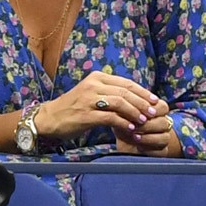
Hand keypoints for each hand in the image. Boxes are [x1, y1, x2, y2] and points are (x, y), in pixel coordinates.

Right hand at [35, 71, 161, 140]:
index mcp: (95, 78)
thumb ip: (109, 92)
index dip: (143, 92)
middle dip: (142, 103)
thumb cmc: (73, 107)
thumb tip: (135, 98)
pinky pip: (111, 117)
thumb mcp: (91, 93)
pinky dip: (124, 123)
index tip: (155, 100)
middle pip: (125, 92)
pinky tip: (131, 128)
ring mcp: (88, 100)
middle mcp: (92, 86)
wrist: (50, 118)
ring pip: (120, 103)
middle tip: (153, 112)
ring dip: (135, 112)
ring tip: (145, 121)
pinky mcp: (86, 115)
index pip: (126, 83)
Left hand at [114, 105, 179, 156]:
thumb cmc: (123, 124)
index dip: (153, 110)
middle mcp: (163, 124)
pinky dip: (150, 150)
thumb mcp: (121, 115)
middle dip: (148, 125)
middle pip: (164, 123)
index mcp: (156, 111)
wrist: (124, 141)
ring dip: (148, 138)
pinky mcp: (161, 151)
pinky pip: (162, 152)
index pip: (163, 107)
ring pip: (165, 138)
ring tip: (135, 137)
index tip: (140, 113)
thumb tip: (126, 108)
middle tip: (134, 126)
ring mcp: (164, 138)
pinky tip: (139, 147)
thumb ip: (126, 109)